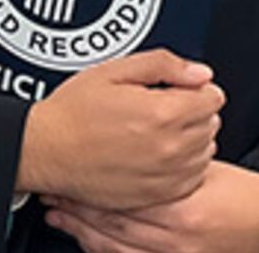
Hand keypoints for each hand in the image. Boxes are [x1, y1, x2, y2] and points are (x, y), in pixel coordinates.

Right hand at [18, 49, 222, 208]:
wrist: (45, 150)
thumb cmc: (71, 113)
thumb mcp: (112, 71)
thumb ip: (163, 65)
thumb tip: (199, 73)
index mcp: (162, 113)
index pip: (213, 97)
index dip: (194, 88)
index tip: (177, 89)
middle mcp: (169, 147)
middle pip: (211, 124)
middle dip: (192, 112)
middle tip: (159, 108)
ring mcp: (164, 175)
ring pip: (204, 152)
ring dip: (189, 139)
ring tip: (155, 131)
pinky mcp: (157, 195)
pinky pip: (191, 178)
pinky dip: (181, 166)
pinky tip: (155, 154)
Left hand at [43, 161, 258, 252]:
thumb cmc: (243, 196)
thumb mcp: (205, 171)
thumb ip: (168, 165)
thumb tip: (128, 152)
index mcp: (185, 210)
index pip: (124, 199)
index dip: (90, 188)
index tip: (68, 176)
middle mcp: (178, 241)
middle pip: (114, 225)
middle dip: (78, 210)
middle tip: (54, 195)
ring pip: (116, 249)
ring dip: (82, 232)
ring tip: (59, 217)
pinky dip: (104, 250)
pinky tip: (86, 239)